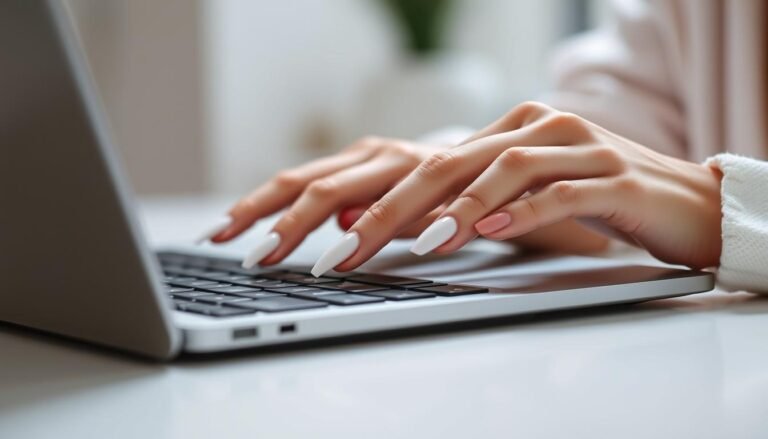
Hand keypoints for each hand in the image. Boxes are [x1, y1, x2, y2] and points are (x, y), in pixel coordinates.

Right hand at [203, 136, 448, 266]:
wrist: (480, 160)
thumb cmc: (472, 193)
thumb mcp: (460, 211)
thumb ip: (414, 219)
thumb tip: (348, 225)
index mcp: (407, 166)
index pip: (367, 206)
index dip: (340, 238)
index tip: (315, 268)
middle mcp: (376, 153)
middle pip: (314, 185)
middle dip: (277, 223)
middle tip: (248, 256)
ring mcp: (359, 154)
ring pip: (296, 179)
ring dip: (256, 208)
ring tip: (219, 233)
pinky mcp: (349, 161)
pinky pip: (302, 181)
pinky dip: (269, 202)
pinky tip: (243, 220)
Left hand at [311, 102, 722, 275]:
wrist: (681, 201)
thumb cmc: (590, 201)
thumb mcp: (519, 198)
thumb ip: (462, 202)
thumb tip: (389, 221)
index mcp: (508, 128)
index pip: (428, 163)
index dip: (375, 199)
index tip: (333, 237)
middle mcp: (538, 127)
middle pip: (450, 164)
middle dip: (390, 208)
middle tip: (346, 248)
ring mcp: (579, 147)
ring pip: (505, 169)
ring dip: (458, 209)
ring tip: (421, 243)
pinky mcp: (614, 179)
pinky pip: (561, 192)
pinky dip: (525, 213)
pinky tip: (494, 234)